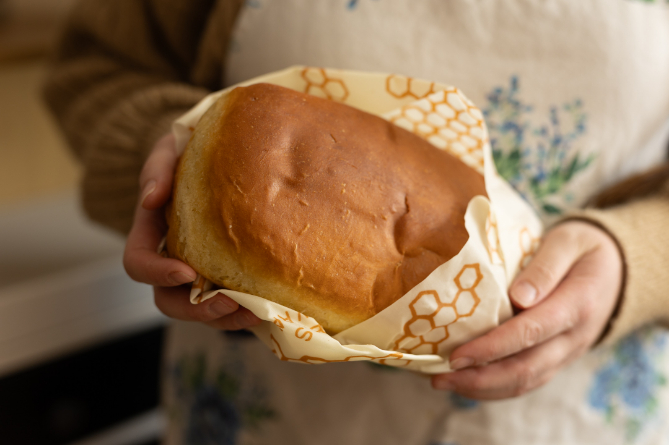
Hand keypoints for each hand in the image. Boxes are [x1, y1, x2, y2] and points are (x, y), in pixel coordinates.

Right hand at [123, 133, 260, 329]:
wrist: (218, 159)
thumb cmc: (189, 153)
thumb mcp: (169, 150)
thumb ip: (157, 168)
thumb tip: (151, 199)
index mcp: (150, 235)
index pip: (138, 264)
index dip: (157, 274)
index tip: (185, 272)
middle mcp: (171, 260)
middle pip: (170, 301)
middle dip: (197, 309)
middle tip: (228, 303)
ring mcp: (199, 272)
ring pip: (202, 310)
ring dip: (227, 318)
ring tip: (257, 312)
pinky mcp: (226, 274)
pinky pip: (230, 303)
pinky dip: (246, 310)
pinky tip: (270, 307)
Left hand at [432, 220, 622, 398]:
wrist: (616, 268)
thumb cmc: (583, 247)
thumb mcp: (567, 242)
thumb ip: (545, 267)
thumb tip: (518, 297)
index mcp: (576, 305)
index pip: (531, 332)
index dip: (492, 347)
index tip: (457, 354)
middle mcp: (573, 337)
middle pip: (525, 369)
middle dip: (479, 378)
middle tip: (439, 377)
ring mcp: (566, 352)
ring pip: (525, 382)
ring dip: (482, 389)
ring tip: (443, 382)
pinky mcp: (557, 358)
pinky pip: (528, 380)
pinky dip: (495, 387)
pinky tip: (466, 382)